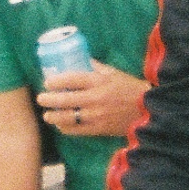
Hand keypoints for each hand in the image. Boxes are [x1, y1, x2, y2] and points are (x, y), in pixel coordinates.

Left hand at [34, 65, 148, 139]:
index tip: (47, 82)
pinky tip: (60, 126)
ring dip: (53, 116)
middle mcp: (95, 99)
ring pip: (68, 117)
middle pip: (65, 100)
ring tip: (47, 115)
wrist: (148, 110)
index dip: (56, 81)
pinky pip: (77, 130)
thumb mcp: (114, 73)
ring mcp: (96, 116)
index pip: (72, 79)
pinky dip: (66, 128)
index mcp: (99, 82)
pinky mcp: (99, 129)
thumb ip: (96, 67)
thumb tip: (80, 58)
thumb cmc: (130, 89)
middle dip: (49, 100)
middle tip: (41, 98)